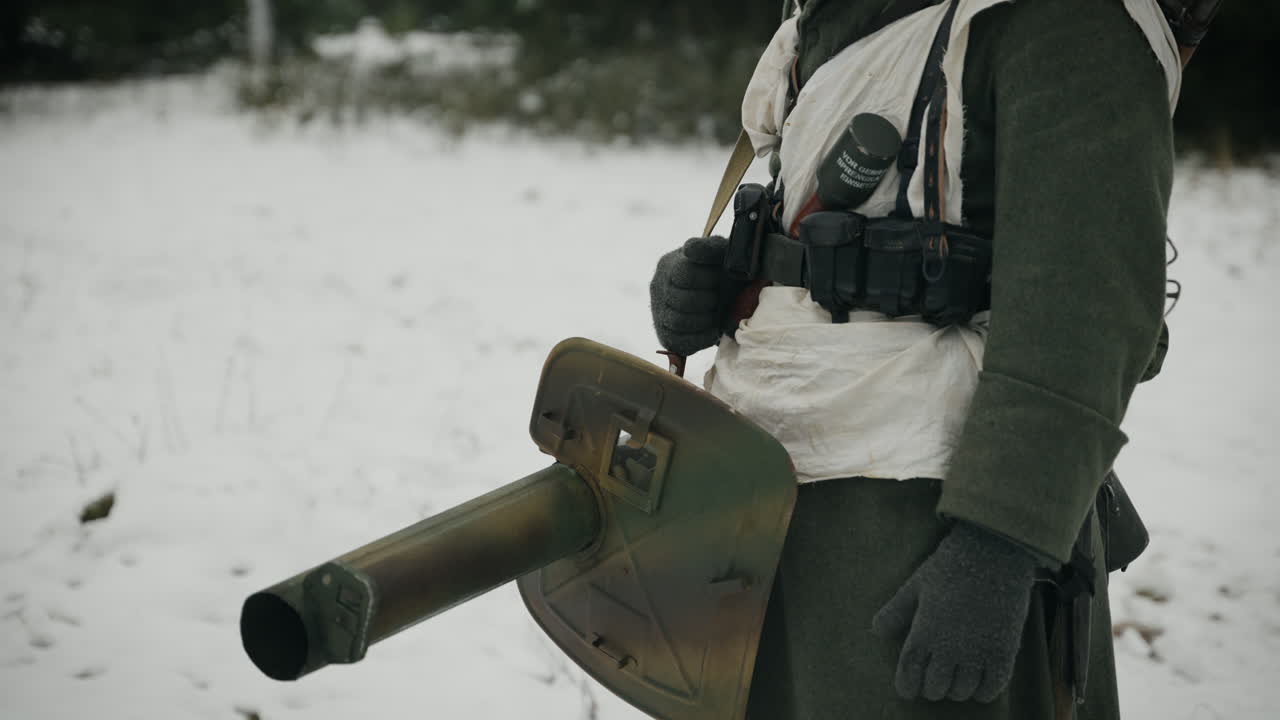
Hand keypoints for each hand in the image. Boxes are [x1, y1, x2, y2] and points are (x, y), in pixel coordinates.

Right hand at [649, 236, 727, 356]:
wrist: (731, 296)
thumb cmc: (726, 272)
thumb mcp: (721, 252)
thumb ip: (708, 247)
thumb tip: (690, 250)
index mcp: (670, 263)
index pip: (684, 274)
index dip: (708, 279)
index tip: (719, 276)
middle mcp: (658, 286)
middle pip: (682, 300)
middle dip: (708, 300)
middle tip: (719, 297)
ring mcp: (659, 311)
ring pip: (678, 321)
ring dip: (705, 319)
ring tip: (716, 312)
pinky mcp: (666, 335)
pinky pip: (679, 341)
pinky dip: (701, 337)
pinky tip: (713, 329)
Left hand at [871, 522, 1037, 702]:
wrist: (994, 553)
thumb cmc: (951, 566)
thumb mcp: (916, 586)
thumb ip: (896, 611)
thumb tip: (876, 631)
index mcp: (924, 631)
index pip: (910, 672)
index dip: (907, 685)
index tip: (907, 690)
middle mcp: (949, 647)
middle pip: (935, 686)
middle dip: (931, 687)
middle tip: (933, 681)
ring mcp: (978, 651)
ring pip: (961, 691)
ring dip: (956, 689)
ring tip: (955, 680)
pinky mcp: (1004, 651)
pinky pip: (992, 687)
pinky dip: (982, 691)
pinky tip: (978, 684)